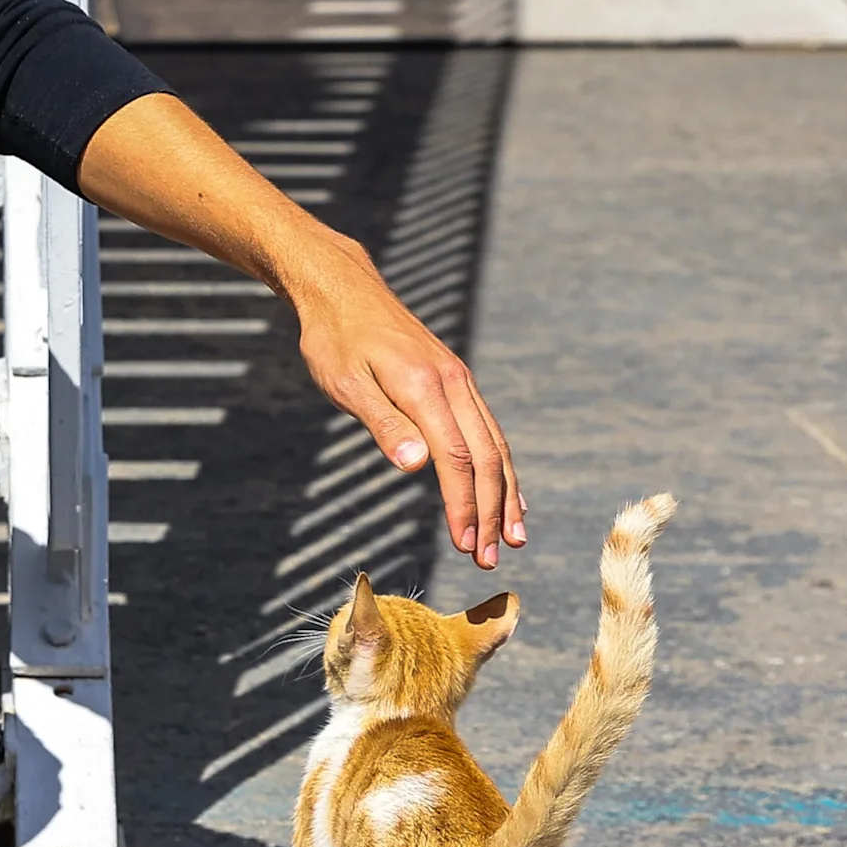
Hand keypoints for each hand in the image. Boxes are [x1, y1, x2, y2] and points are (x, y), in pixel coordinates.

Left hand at [286, 246, 526, 567]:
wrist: (343, 288)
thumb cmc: (334, 338)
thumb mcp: (345, 382)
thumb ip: (382, 424)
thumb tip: (416, 467)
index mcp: (425, 387)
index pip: (455, 459)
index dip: (463, 506)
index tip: (466, 546)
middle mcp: (453, 383)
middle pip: (485, 457)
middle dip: (491, 511)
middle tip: (490, 559)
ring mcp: (459, 380)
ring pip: (494, 444)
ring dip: (505, 494)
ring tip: (512, 537)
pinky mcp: (456, 380)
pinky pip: (487, 428)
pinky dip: (500, 465)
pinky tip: (506, 491)